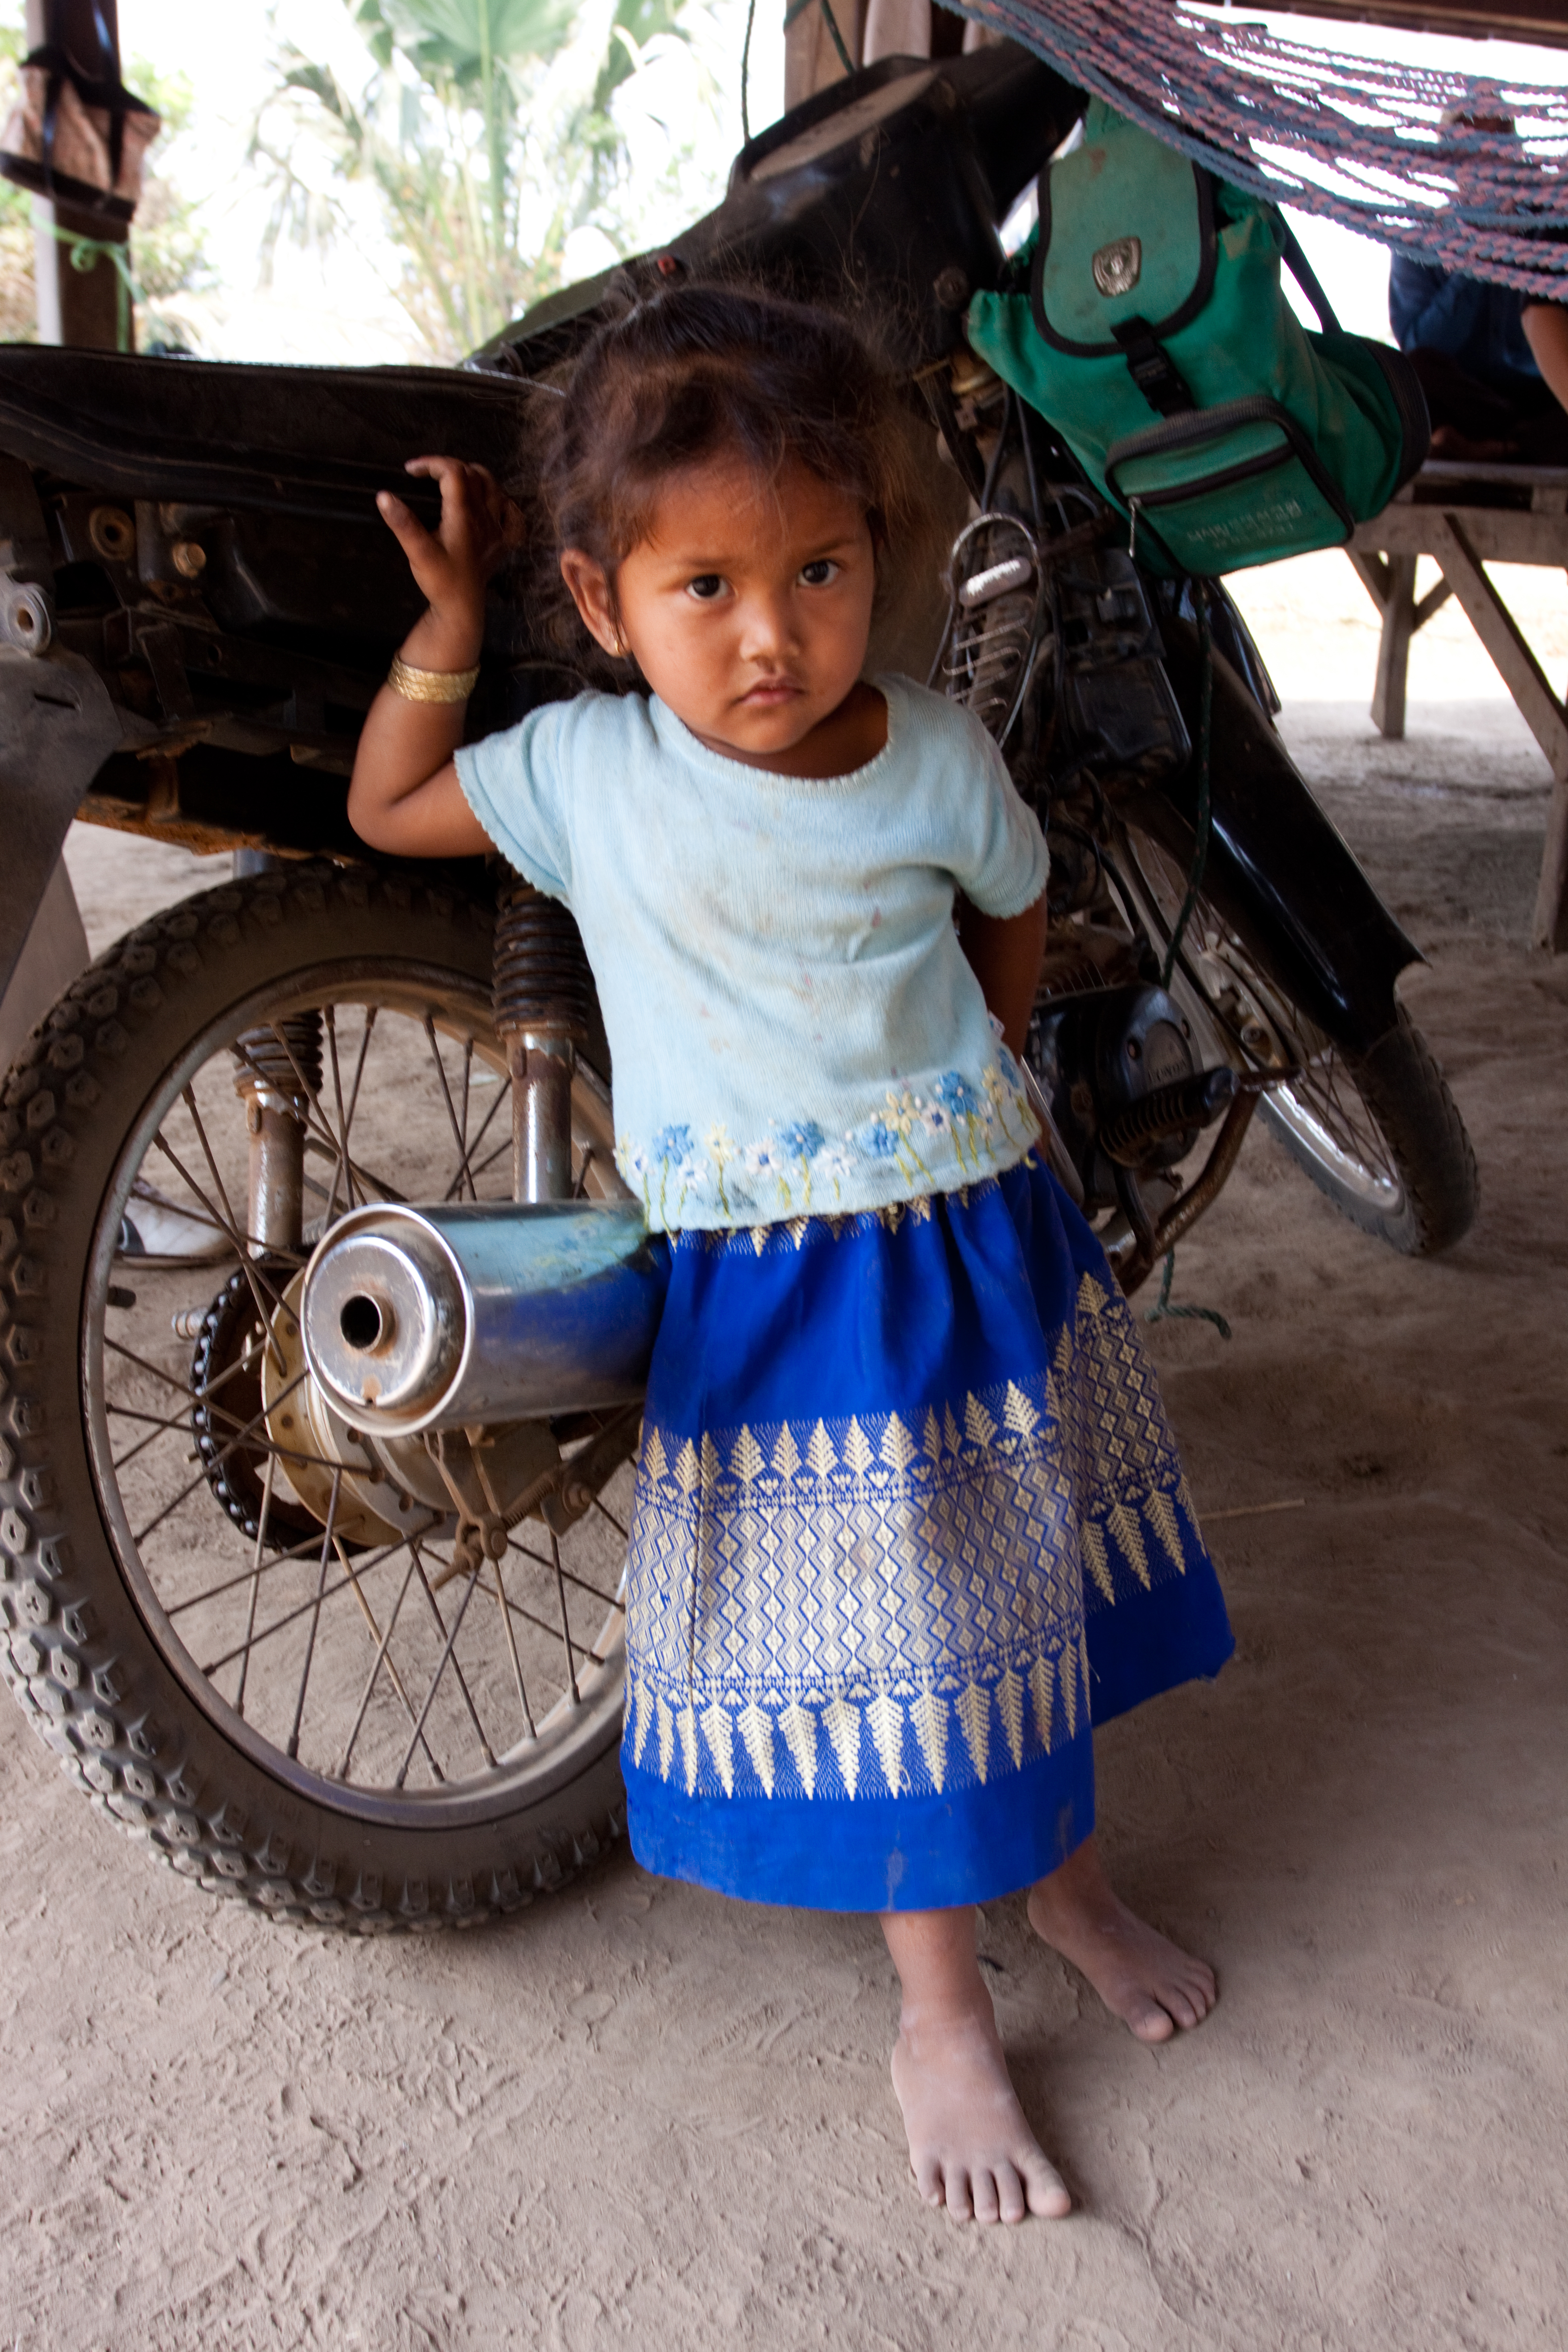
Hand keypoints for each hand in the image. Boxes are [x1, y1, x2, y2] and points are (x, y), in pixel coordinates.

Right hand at [377, 456, 525, 667]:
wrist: (462, 609)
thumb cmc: (440, 581)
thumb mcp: (417, 552)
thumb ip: (402, 523)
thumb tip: (383, 495)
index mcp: (463, 515)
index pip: (453, 472)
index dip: (431, 464)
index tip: (411, 471)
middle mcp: (485, 517)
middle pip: (473, 474)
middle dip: (449, 466)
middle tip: (428, 475)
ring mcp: (497, 528)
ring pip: (493, 487)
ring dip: (473, 476)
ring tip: (453, 480)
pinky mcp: (503, 541)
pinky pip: (511, 513)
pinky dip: (501, 501)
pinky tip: (490, 503)